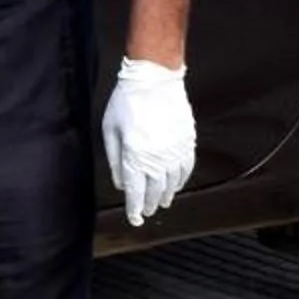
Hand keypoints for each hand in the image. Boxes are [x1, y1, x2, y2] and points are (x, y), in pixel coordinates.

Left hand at [102, 58, 194, 226]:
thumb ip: (115, 160)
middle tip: (147, 212)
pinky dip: (182, 180)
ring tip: (163, 203)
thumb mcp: (110, 130)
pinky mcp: (187, 141)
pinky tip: (177, 184)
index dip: (135, 208)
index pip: (136, 191)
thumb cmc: (127, 102)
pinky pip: (187, 167)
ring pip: (173, 182)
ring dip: (167, 195)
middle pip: (155, 190)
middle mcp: (157, 158)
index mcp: (135, 156)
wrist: (154, 79)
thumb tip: (121, 183)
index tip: (135, 219)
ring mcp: (175, 150)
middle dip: (151, 204)